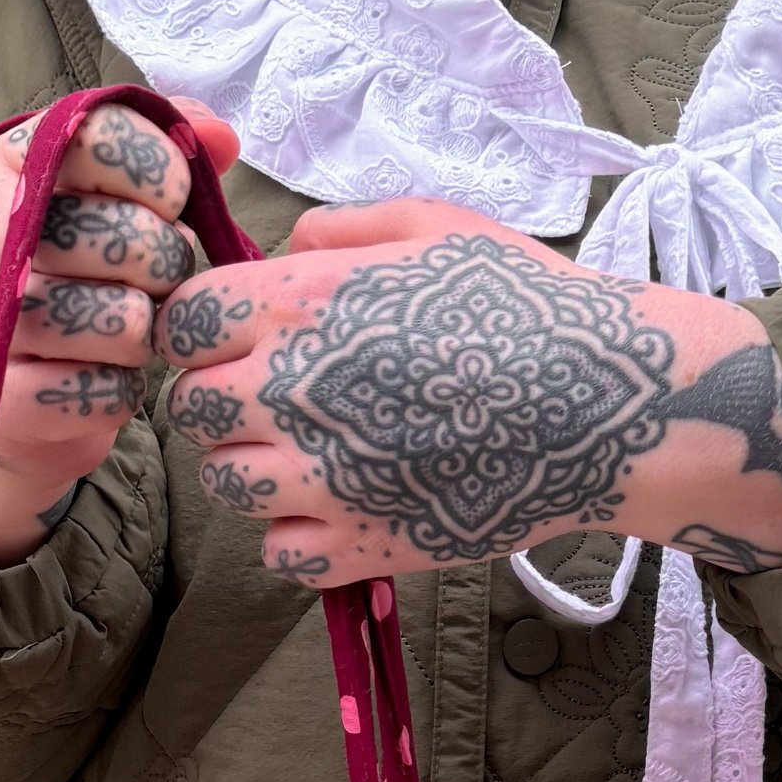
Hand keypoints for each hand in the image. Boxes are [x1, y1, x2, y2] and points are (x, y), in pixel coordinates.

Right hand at [0, 96, 238, 566]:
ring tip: (124, 325)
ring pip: (126, 321)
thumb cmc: (80, 277)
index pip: (99, 137)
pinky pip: (109, 390)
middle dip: (168, 262)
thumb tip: (221, 137)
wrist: (16, 386)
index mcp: (6, 165)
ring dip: (146, 332)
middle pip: (128, 237)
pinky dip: (121, 389)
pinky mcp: (2, 397)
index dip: (161, 172)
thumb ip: (170, 154)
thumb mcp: (116, 199)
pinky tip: (100, 375)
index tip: (169, 201)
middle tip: (152, 277)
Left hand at [157, 196, 781, 585]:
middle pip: (191, 411)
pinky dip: (297, 540)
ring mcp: (320, 479)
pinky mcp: (359, 546)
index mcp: (298, 305)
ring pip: (225, 487)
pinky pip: (279, 556)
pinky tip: (341, 510)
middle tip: (279, 401)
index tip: (241, 339)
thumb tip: (277, 251)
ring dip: (256, 472)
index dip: (203, 332)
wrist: (600, 404)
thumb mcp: (432, 224)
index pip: (181, 325)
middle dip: (221, 402)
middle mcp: (290, 393)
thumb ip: (337, 230)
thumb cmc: (526, 302)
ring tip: (316, 456)